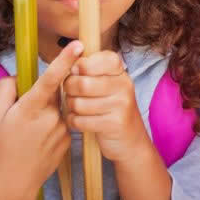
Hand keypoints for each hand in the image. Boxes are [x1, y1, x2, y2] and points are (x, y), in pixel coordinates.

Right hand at [0, 42, 82, 199]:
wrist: (10, 186)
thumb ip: (5, 89)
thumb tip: (19, 77)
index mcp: (31, 109)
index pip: (51, 78)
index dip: (65, 60)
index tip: (79, 44)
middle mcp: (51, 117)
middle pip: (53, 91)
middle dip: (40, 93)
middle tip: (20, 113)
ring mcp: (62, 130)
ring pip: (56, 107)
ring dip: (45, 110)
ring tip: (27, 131)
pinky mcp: (68, 141)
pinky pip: (60, 122)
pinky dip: (49, 124)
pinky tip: (36, 140)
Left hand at [65, 50, 154, 165]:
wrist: (130, 140)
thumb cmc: (110, 108)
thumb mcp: (106, 84)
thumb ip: (90, 70)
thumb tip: (70, 64)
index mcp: (119, 71)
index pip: (97, 59)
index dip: (81, 66)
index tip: (76, 73)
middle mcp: (123, 85)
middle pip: (82, 83)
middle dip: (69, 90)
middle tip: (71, 94)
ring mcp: (121, 104)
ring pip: (79, 103)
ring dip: (71, 108)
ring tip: (76, 108)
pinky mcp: (114, 123)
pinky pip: (81, 121)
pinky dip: (74, 122)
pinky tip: (78, 121)